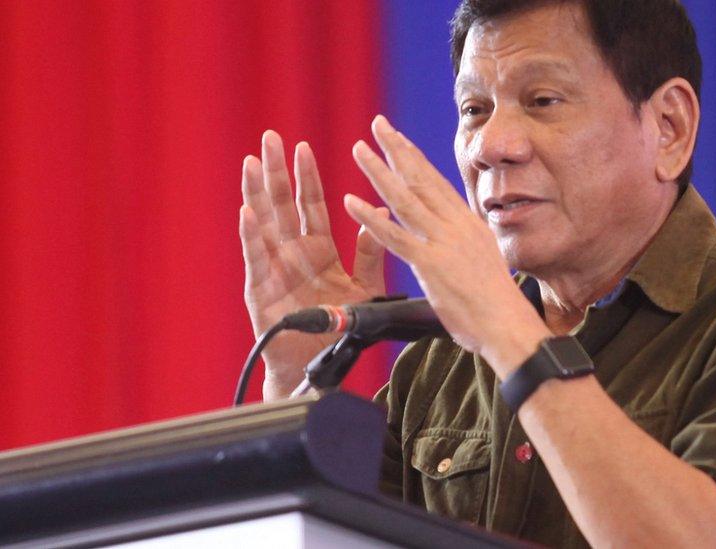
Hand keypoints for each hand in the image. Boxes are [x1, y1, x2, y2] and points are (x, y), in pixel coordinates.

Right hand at [239, 130, 386, 399]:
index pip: (313, 206)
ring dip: (257, 194)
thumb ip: (371, 255)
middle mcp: (293, 254)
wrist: (318, 366)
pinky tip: (246, 213)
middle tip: (270, 138)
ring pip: (264, 224)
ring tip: (251, 163)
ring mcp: (274, 269)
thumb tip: (380, 219)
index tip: (304, 147)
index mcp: (319, 251)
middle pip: (283, 206)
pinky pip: (256, 259)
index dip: (308, 178)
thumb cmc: (340, 326)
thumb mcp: (363, 288)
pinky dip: (251, 236)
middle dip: (277, 172)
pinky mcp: (260, 290)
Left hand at [344, 116, 550, 377]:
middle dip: (397, 149)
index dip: (415, 158)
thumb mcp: (484, 262)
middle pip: (421, 179)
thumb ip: (465, 246)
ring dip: (379, 171)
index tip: (399, 139)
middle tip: (378, 124)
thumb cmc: (498, 305)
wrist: (509, 325)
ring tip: (358, 149)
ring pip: (404, 199)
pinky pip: (394, 236)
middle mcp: (457, 225)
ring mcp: (443, 243)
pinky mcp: (431, 264)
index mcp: (469, 224)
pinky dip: (370, 218)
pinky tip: (351, 202)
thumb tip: (458, 241)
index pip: (437, 183)